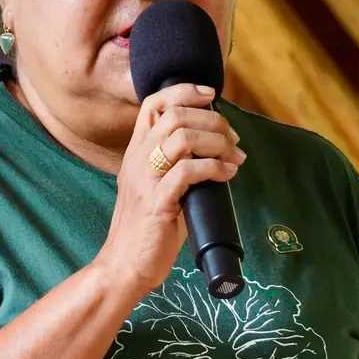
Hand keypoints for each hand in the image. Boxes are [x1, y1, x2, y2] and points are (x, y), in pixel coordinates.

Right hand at [95, 83, 246, 297]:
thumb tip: (216, 155)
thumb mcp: (157, 189)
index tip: (210, 96)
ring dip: (217, 142)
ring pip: (182, 137)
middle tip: (233, 139)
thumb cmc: (147, 232)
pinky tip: (228, 174)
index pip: (153, 105)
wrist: (124, 267)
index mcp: (135, 153)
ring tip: (234, 156)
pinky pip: (188, 171)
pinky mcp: (157, 203)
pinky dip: (215, 168)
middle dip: (212, 120)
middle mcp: (137, 160)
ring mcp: (145, 180)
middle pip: (175, 115)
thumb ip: (176, 168)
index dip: (183, 92)